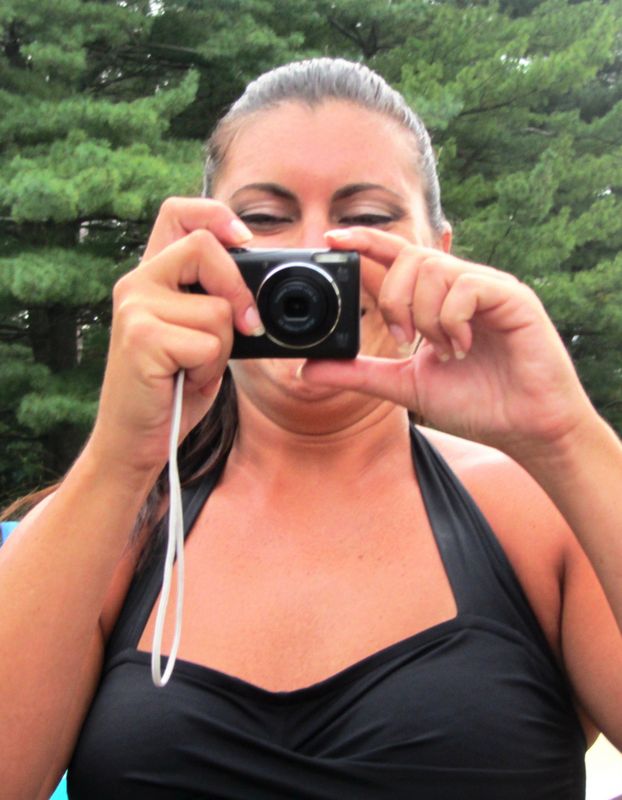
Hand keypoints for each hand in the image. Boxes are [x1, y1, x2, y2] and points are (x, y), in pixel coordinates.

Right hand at [88, 198, 260, 475]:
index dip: (215, 214)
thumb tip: (259, 293)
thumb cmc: (173, 388)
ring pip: (218, 308)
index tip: (245, 240)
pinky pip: (209, 343)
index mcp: (152, 277)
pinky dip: (211, 370)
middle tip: (246, 328)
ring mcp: (136, 308)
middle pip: (205, 248)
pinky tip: (187, 380)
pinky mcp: (142, 337)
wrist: (135, 439)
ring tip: (194, 367)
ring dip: (223, 348)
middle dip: (239, 290)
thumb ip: (216, 304)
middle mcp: (137, 283)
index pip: (178, 213)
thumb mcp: (198, 336)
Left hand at [300, 227, 594, 458]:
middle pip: (408, 258)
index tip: (331, 238)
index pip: (396, 256)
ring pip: (434, 269)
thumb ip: (358, 373)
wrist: (525, 428)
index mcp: (435, 300)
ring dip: (424, 315)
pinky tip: (461, 346)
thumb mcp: (405, 387)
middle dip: (392, 299)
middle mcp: (460, 285)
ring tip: (442, 350)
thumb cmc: (476, 403)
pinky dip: (452, 319)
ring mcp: (487, 288)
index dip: (365, 241)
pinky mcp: (512, 297)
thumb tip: (306, 369)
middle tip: (402, 340)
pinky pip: (466, 286)